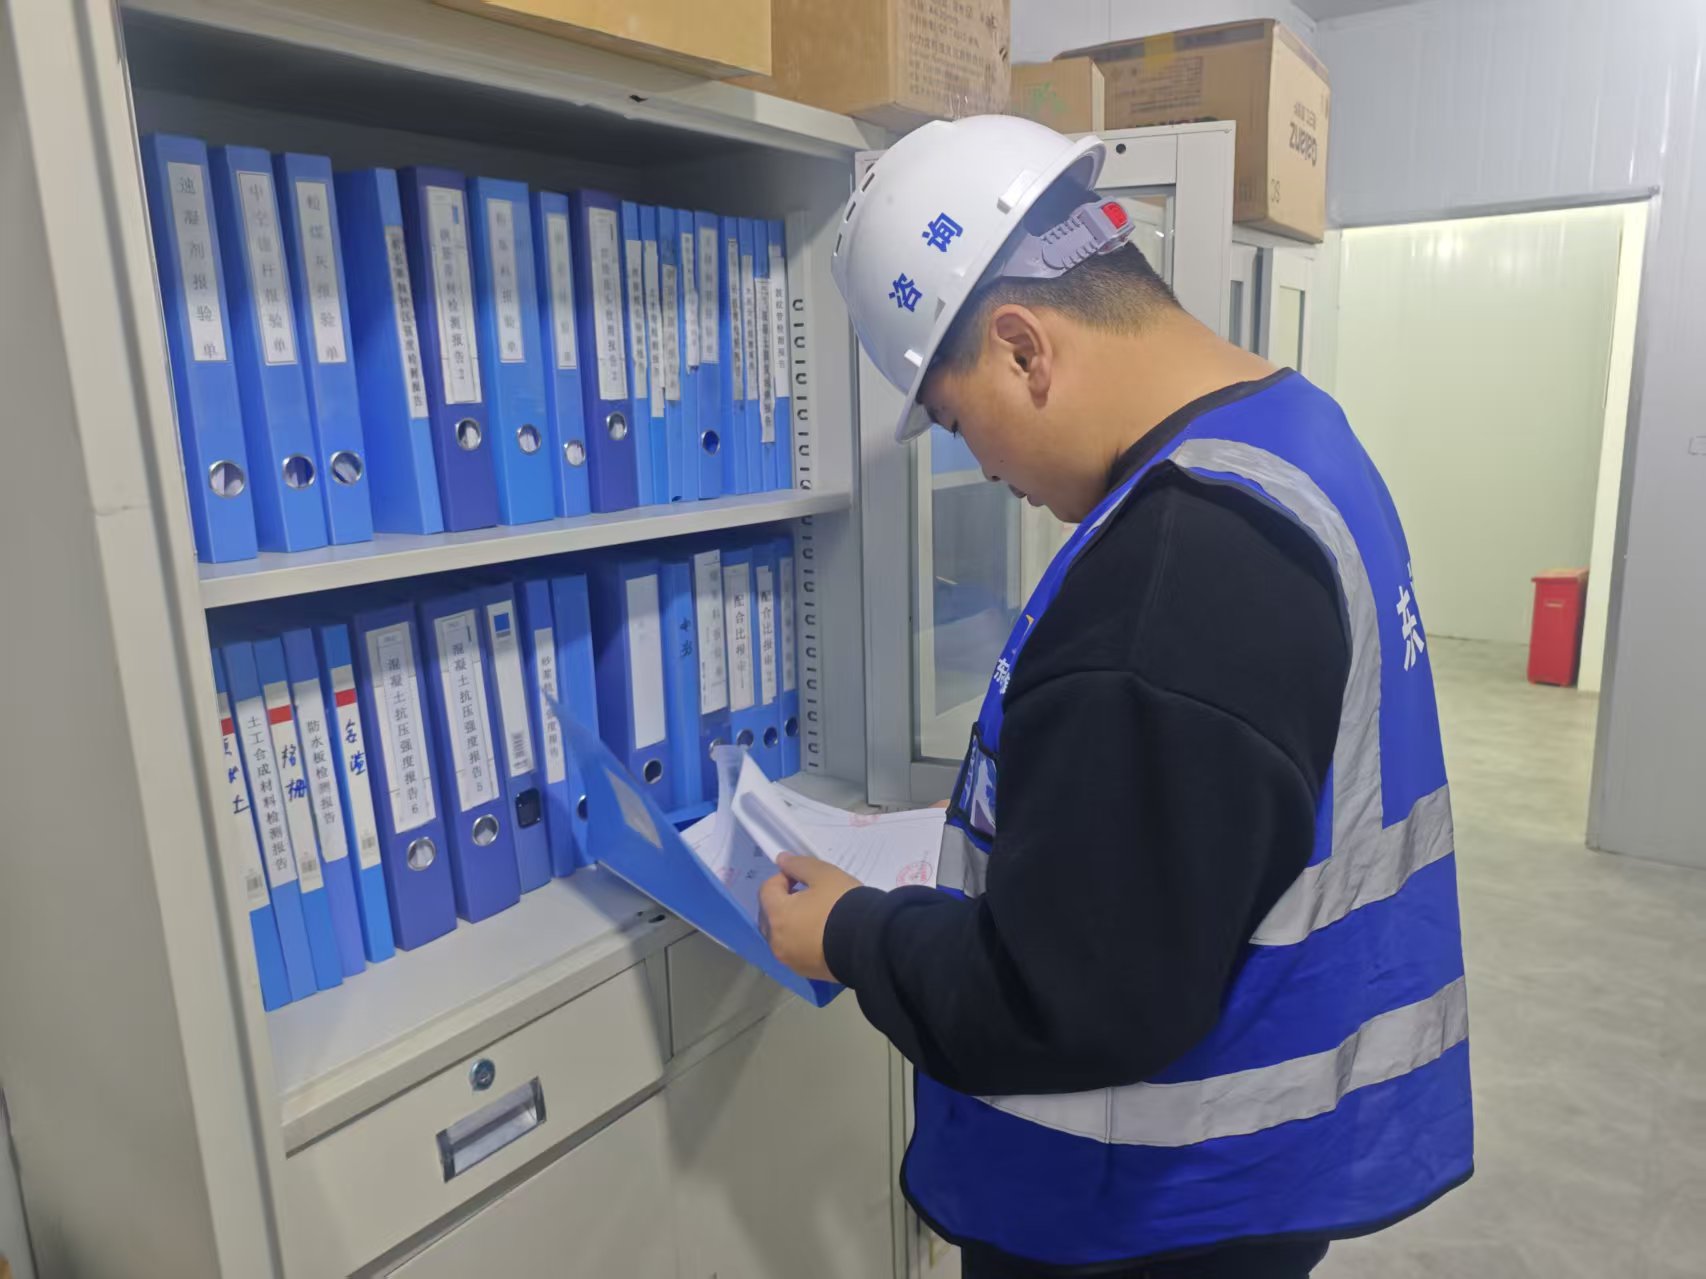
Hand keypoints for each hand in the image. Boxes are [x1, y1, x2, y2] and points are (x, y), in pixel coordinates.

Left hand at [759, 852, 860, 981]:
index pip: (767, 889)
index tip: (802, 877)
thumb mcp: (824, 875)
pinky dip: (801, 941)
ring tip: (816, 915)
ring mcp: (791, 960)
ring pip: (781, 936)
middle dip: (782, 902)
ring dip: (791, 923)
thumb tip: (781, 860)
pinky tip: (822, 935)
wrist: (870, 944)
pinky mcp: (807, 972)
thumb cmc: (843, 904)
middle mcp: (777, 941)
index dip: (783, 877)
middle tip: (807, 895)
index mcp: (777, 915)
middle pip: (769, 915)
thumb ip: (799, 865)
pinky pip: (796, 952)